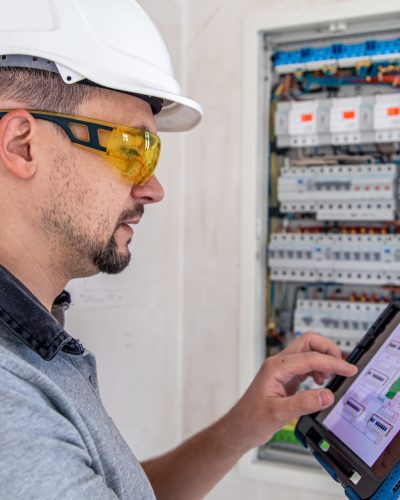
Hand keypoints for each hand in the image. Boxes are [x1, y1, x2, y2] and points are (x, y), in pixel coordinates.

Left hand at [224, 332, 357, 452]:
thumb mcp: (279, 414)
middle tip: (342, 367)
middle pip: (309, 342)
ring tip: (331, 378)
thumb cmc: (252, 419)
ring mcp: (283, 369)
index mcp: (276, 367)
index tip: (349, 369)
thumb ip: (303, 403)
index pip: (310, 357)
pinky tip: (320, 382)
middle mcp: (279, 363)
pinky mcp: (286, 377)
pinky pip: (306, 364)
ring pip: (308, 351)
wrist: (240, 427)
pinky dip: (318, 369)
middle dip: (328, 350)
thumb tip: (327, 395)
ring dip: (323, 360)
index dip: (332, 362)